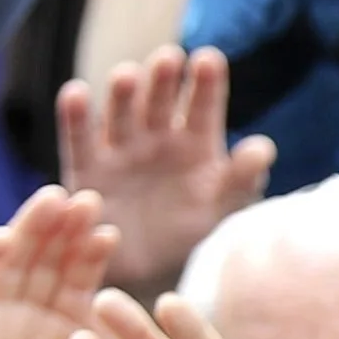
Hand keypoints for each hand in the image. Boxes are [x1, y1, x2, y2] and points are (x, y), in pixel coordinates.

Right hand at [56, 47, 272, 299]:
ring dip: (123, 93)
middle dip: (163, 80)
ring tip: (127, 76)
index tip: (208, 58)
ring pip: (121, 113)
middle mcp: (158, 139)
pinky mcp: (88, 170)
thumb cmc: (194, 240)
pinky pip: (79, 141)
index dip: (206, 82)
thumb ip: (242, 178)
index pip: (203, 106)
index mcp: (197, 144)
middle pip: (160, 102)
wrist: (148, 280)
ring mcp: (121, 151)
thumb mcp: (223, 210)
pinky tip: (75, 93)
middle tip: (168, 59)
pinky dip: (76, 117)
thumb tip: (263, 147)